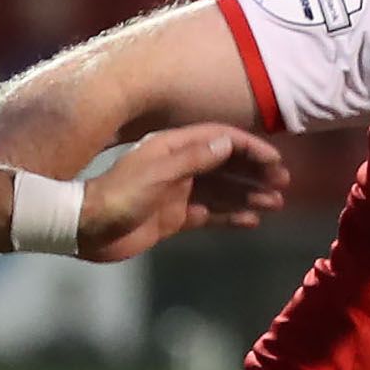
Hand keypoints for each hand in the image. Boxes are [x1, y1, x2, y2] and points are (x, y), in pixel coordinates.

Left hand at [77, 124, 288, 261]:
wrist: (87, 228)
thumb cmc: (118, 196)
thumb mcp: (157, 174)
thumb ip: (193, 159)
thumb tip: (228, 143)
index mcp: (173, 148)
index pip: (219, 141)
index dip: (249, 148)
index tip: (274, 160)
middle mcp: (178, 167)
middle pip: (225, 165)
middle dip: (255, 172)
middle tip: (282, 184)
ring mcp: (177, 193)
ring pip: (222, 191)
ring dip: (249, 195)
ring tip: (275, 204)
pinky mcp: (174, 218)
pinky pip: (210, 214)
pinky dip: (231, 216)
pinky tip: (252, 221)